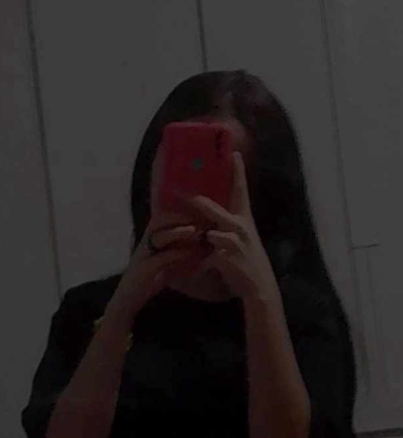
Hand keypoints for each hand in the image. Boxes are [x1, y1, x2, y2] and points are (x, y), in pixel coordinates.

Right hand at [105, 216, 201, 323]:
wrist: (126, 302)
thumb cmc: (146, 283)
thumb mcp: (162, 265)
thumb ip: (175, 254)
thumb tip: (197, 247)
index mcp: (147, 242)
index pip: (160, 219)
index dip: (178, 213)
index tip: (197, 213)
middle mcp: (143, 245)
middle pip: (157, 221)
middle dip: (178, 217)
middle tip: (198, 218)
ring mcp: (141, 257)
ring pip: (158, 236)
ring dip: (178, 231)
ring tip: (195, 231)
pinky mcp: (143, 271)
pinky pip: (160, 258)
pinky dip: (177, 253)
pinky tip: (191, 253)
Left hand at [179, 152, 278, 300]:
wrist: (258, 284)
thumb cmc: (246, 260)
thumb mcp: (240, 239)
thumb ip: (224, 227)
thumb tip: (208, 221)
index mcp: (243, 219)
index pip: (240, 191)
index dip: (237, 172)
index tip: (234, 153)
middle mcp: (241, 226)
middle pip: (214, 209)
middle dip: (195, 201)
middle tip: (179, 191)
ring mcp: (235, 241)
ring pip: (209, 233)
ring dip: (196, 237)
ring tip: (184, 237)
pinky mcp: (227, 257)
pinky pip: (207, 256)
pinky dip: (200, 262)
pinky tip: (197, 269)